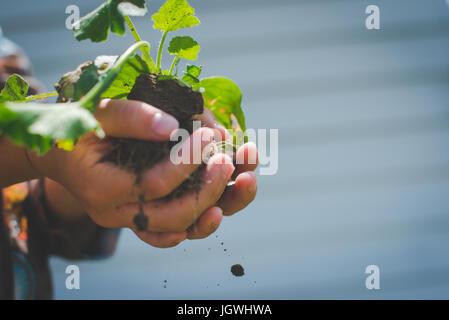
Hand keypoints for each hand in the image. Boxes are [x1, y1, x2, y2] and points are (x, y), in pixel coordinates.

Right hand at [29, 99, 255, 247]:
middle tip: (229, 159)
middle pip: (175, 216)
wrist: (66, 157)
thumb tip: (174, 125)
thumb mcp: (96, 114)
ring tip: (250, 179)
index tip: (207, 134)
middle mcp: (121, 214)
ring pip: (185, 227)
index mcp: (104, 190)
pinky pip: (179, 230)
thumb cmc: (78, 130)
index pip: (153, 185)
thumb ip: (130, 117)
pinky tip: (227, 198)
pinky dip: (205, 219)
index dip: (185, 162)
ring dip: (222, 205)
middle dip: (210, 188)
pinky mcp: (149, 216)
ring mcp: (137, 219)